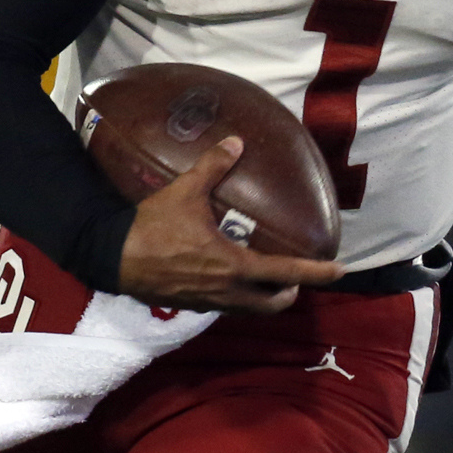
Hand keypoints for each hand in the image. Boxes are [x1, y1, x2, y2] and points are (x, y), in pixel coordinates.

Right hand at [115, 138, 343, 314]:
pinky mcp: (192, 305)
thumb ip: (213, 167)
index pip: (287, 273)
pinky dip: (241, 298)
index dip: (317, 273)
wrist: (112, 257)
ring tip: (270, 280)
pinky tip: (232, 279)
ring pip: (250, 310)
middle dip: (291, 293)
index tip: (340, 271)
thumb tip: (236, 142)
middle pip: (273, 304)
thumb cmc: (152, 227)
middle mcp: (228, 291)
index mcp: (234, 266)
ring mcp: (209, 302)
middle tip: (298, 278)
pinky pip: (227, 306)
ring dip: (266, 298)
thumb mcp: (185, 191)